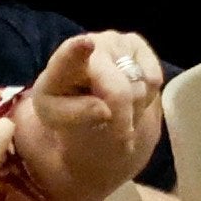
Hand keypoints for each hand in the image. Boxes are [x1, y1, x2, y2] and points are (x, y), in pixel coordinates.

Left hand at [12, 31, 163, 200]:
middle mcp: (76, 56)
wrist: (97, 144)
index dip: (76, 53)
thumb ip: (77, 136)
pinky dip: (150, 88)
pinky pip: (150, 69)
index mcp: (50, 86)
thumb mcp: (65, 157)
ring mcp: (106, 44)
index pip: (66, 59)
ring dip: (134, 104)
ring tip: (123, 121)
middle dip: (120, 108)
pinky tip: (138, 101)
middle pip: (112, 76)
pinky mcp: (131, 44)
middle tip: (121, 137)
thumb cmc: (73, 152)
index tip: (87, 45)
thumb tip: (102, 112)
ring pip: (134, 76)